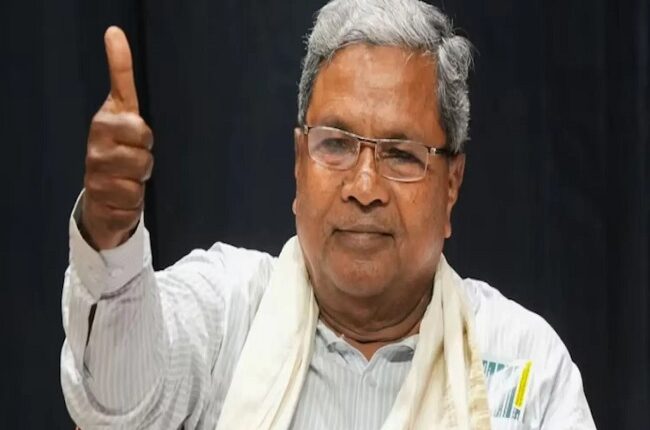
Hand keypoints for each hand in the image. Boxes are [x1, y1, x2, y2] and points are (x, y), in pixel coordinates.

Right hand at [81, 26, 153, 249]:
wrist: (102, 196)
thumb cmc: (118, 149)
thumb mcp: (123, 112)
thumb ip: (122, 77)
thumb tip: (114, 31)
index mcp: (103, 124)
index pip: (134, 125)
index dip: (141, 134)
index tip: (135, 135)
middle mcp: (95, 149)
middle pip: (145, 152)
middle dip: (146, 157)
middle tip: (134, 159)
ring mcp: (95, 176)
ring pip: (141, 177)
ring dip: (141, 180)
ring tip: (128, 178)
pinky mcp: (101, 202)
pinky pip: (134, 202)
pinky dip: (134, 202)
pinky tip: (121, 197)